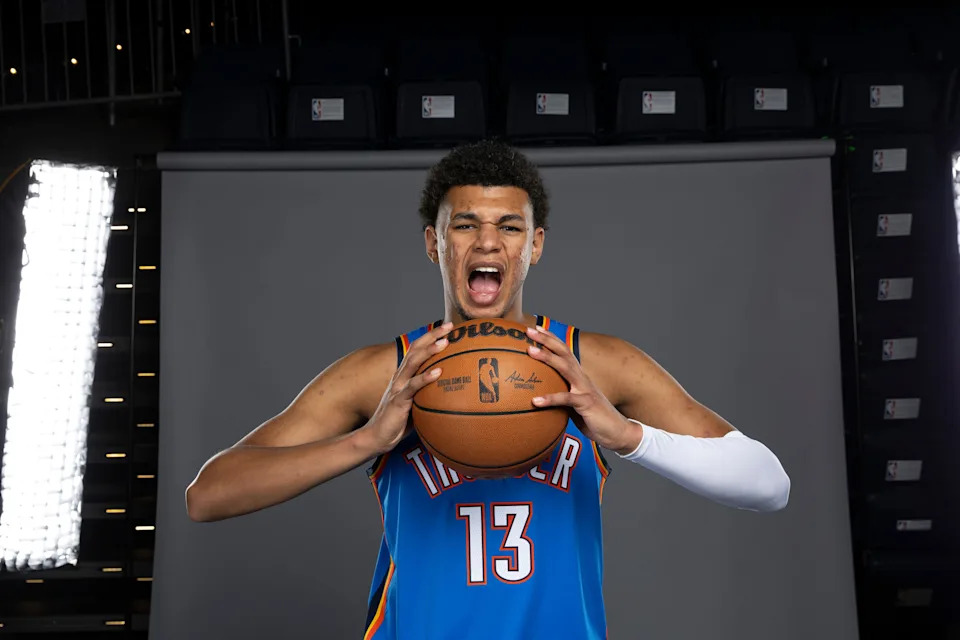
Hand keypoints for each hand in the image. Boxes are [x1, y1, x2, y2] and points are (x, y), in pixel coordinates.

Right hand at [365, 322, 453, 454]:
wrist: (377, 437)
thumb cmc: (399, 422)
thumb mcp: (417, 404)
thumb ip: (429, 394)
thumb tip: (453, 392)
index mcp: (405, 375)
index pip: (417, 350)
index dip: (431, 336)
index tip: (448, 327)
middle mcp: (400, 377)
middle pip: (416, 350)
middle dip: (432, 336)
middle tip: (449, 326)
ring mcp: (398, 387)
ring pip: (414, 364)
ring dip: (429, 351)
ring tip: (445, 343)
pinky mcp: (398, 401)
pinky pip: (413, 387)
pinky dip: (425, 378)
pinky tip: (438, 372)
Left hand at [525, 326, 641, 453]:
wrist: (617, 431)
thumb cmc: (593, 418)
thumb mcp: (574, 405)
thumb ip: (560, 396)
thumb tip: (538, 397)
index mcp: (579, 376)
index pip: (564, 352)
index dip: (551, 339)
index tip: (536, 328)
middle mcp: (582, 378)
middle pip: (563, 353)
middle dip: (547, 340)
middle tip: (529, 330)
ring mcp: (585, 389)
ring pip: (565, 368)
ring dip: (548, 358)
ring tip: (530, 351)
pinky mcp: (586, 403)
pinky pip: (566, 399)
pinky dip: (551, 399)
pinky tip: (536, 401)